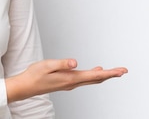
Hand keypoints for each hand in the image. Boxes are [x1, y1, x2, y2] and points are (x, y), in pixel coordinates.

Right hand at [5, 59, 127, 102]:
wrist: (25, 87)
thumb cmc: (34, 75)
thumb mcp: (47, 65)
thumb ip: (62, 63)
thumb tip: (75, 62)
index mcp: (70, 78)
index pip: (94, 75)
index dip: (109, 73)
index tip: (121, 71)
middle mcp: (72, 83)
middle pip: (96, 79)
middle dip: (111, 75)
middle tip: (123, 71)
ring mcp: (69, 84)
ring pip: (91, 80)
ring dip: (104, 75)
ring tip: (113, 71)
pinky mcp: (66, 82)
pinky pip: (84, 79)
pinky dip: (94, 75)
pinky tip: (95, 71)